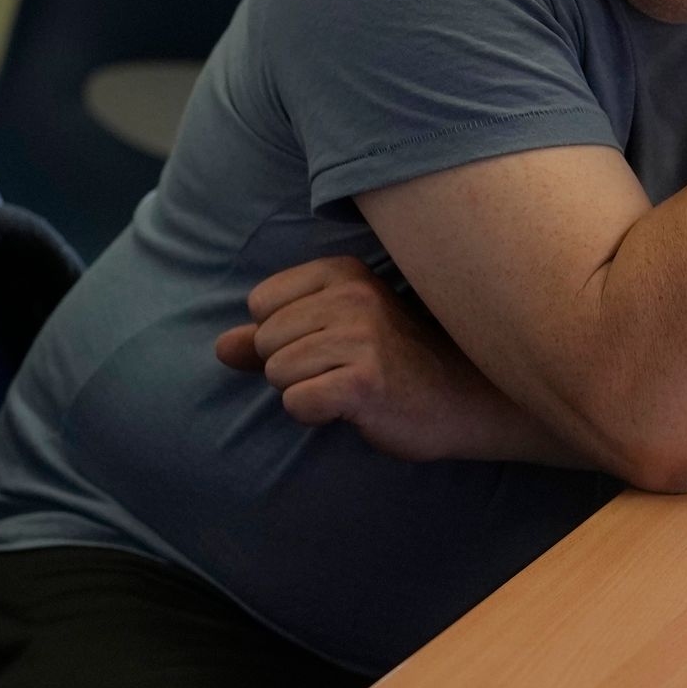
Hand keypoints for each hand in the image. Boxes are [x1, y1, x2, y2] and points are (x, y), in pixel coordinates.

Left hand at [214, 255, 560, 464]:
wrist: (465, 400)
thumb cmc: (396, 365)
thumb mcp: (332, 336)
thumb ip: (270, 337)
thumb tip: (221, 347)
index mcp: (341, 273)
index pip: (260, 304)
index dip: (284, 336)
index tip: (331, 346)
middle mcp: (351, 295)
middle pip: (265, 341)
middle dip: (292, 368)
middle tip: (345, 371)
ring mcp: (361, 336)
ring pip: (277, 374)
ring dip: (306, 392)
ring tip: (352, 387)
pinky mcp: (365, 379)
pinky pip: (298, 403)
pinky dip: (317, 414)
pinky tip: (354, 407)